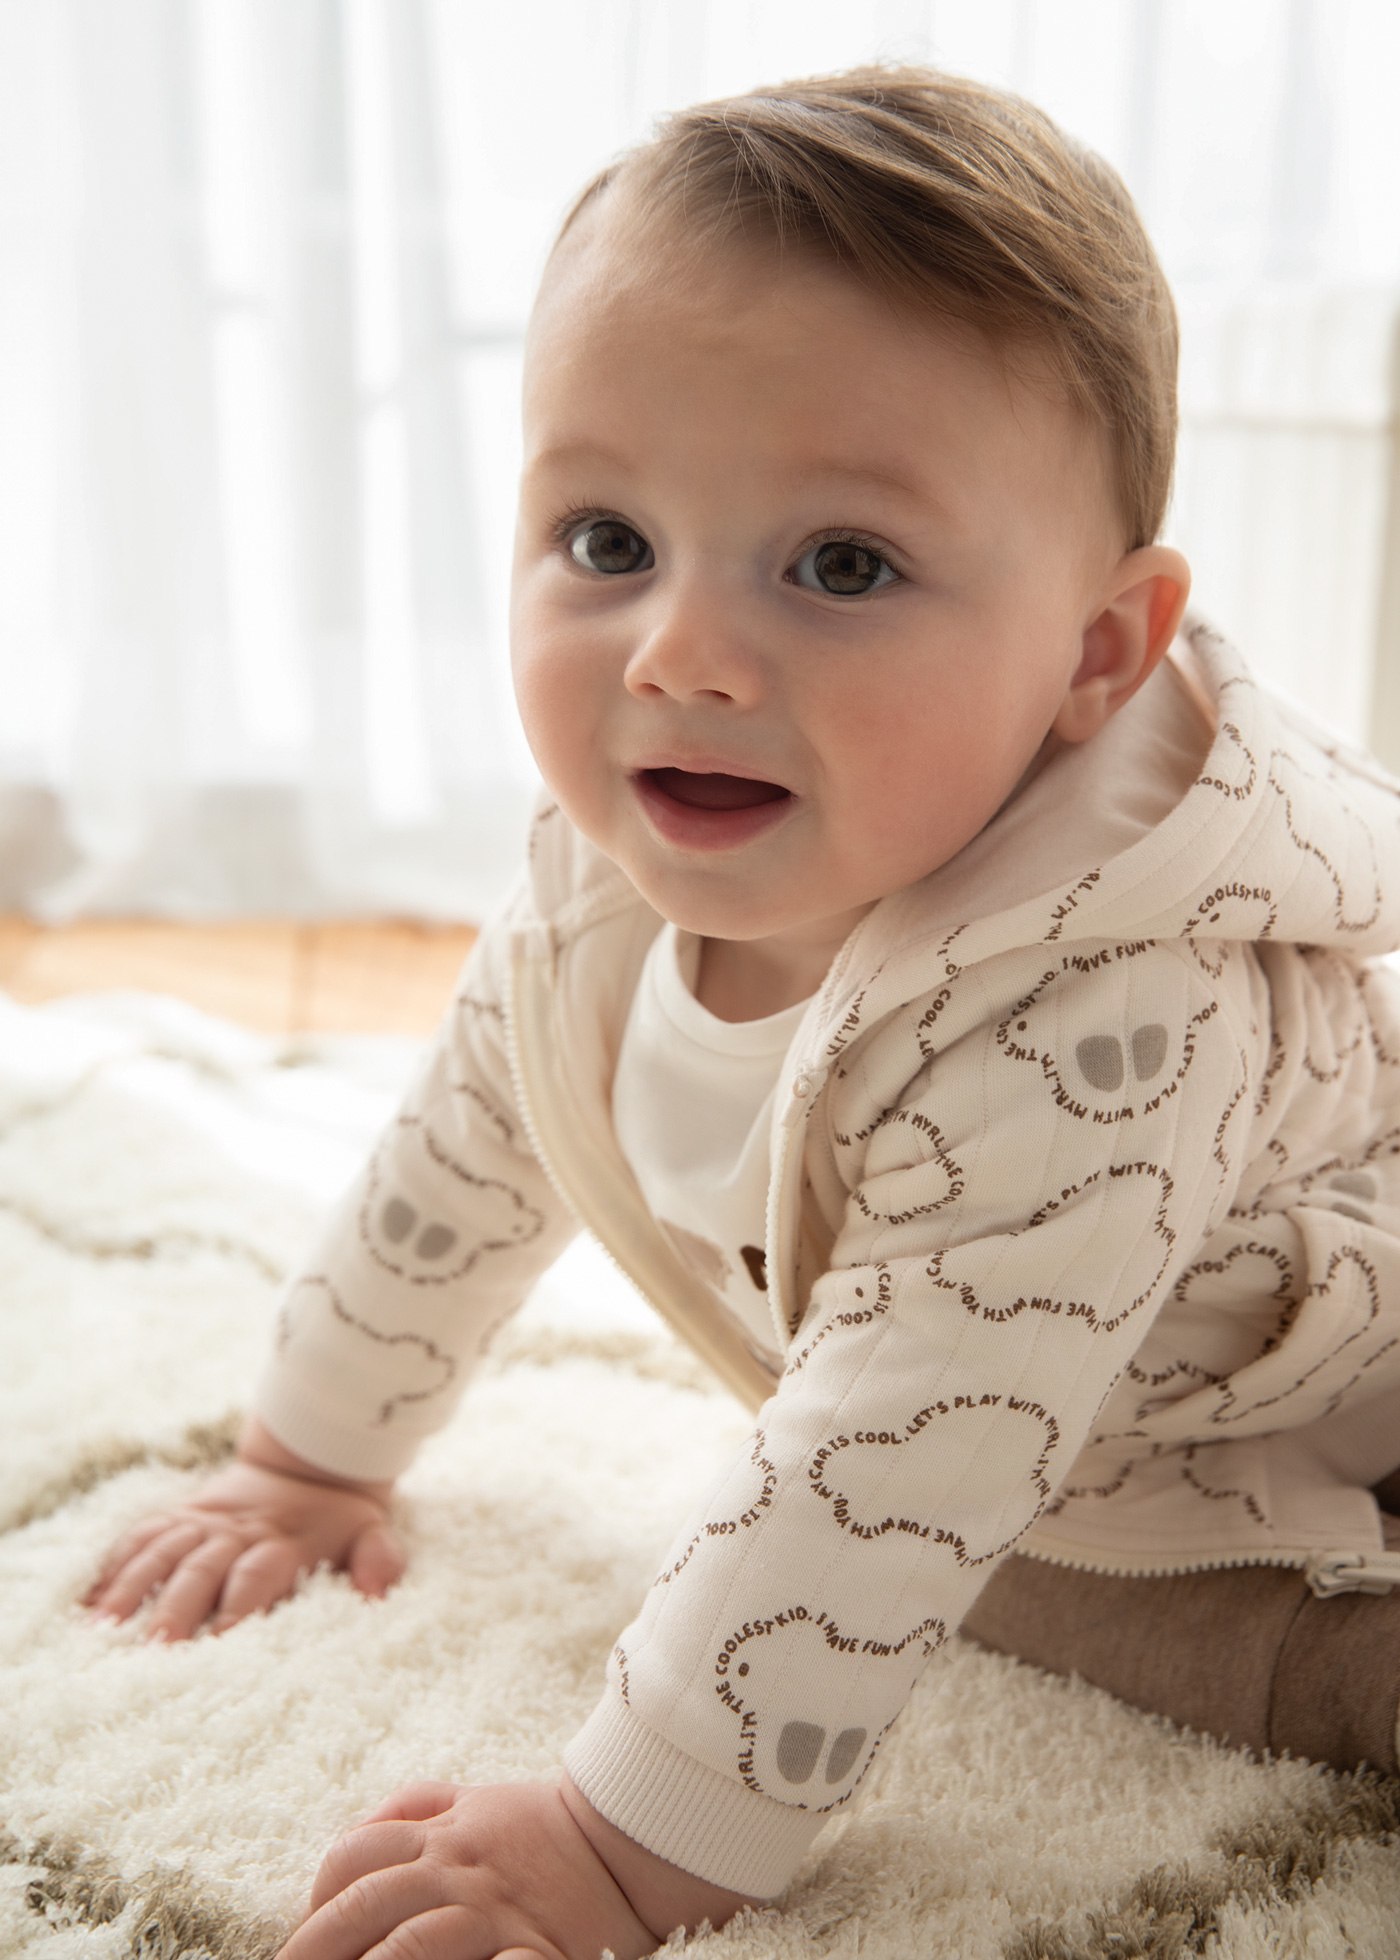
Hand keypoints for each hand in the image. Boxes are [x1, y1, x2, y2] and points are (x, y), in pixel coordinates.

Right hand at [82, 1421, 402, 1640]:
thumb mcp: (373, 1533)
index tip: (221, 1643)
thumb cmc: (338, 1520)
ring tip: (104, 1629)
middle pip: (200, 1568)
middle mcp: (236, 1532)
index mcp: (283, 1542)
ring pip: (161, 1551)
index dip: (239, 1607)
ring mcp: (202, 1522)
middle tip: (153, 1650)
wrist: (309, 1459)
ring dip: (132, 1588)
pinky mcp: (179, 1515)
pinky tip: (89, 1603)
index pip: (257, 1575)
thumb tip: (376, 1593)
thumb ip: (380, 1561)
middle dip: (176, 1608)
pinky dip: (113, 1566)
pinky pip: (140, 1536)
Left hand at [275, 1777, 754, 1959]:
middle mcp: (456, 1869)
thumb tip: (360, 1829)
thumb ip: (417, 1808)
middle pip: (365, 1905)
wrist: (634, 1836)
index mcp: (440, 1833)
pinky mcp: (534, 1950)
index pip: (353, 1857)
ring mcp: (493, 1912)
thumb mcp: (477, 1801)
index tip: (298, 1935)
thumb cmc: (546, 1827)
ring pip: (412, 1943)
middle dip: (313, 1947)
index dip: (314, 1898)